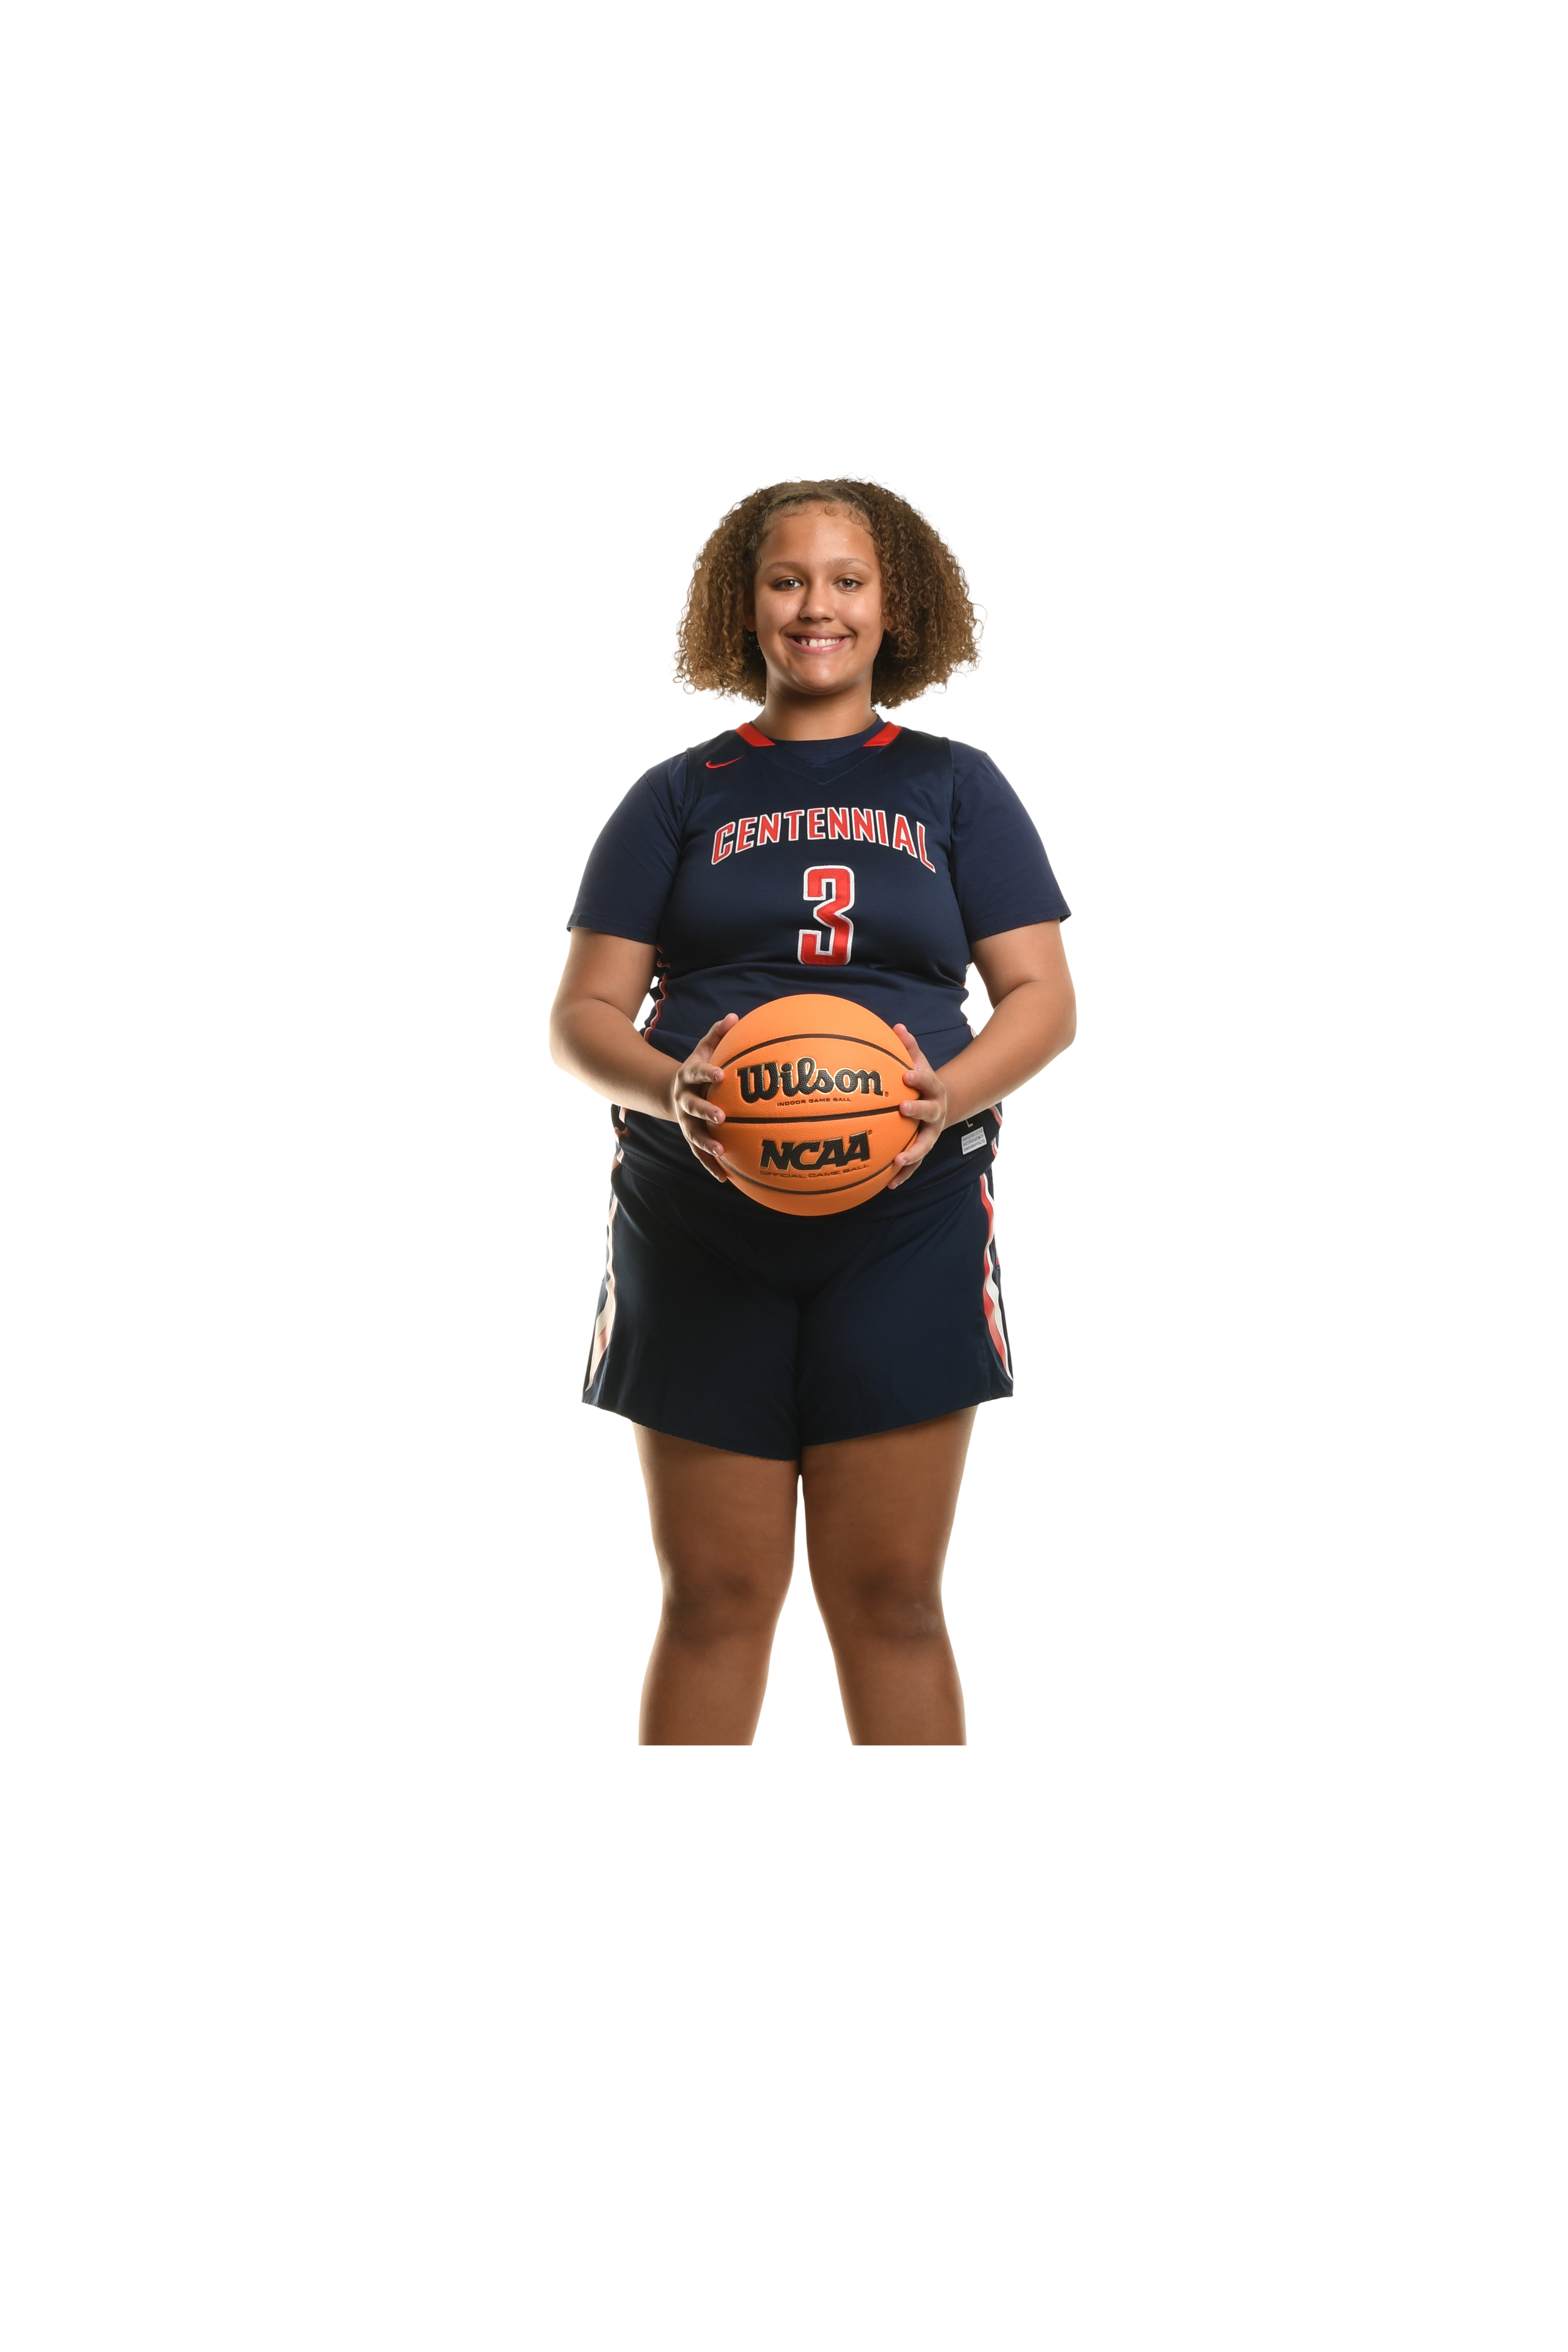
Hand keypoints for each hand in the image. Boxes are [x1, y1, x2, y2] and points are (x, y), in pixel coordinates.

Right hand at [668, 1013, 738, 1181]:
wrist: (672, 1093)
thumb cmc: (697, 1069)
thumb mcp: (703, 1050)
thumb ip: (717, 1035)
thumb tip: (734, 1017)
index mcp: (687, 1077)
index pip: (698, 1073)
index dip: (708, 1073)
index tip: (721, 1074)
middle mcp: (684, 1101)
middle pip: (693, 1107)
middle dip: (706, 1112)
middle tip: (722, 1117)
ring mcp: (686, 1122)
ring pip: (694, 1135)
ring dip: (707, 1145)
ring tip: (722, 1153)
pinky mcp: (691, 1137)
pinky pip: (699, 1154)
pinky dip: (711, 1166)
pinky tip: (725, 1177)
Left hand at [886, 1024, 947, 1189]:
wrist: (942, 1103)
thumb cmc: (921, 1081)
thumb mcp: (918, 1062)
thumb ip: (907, 1047)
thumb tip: (896, 1026)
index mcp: (933, 1089)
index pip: (927, 1081)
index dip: (918, 1078)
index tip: (906, 1074)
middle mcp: (936, 1112)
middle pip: (930, 1113)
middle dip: (918, 1111)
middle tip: (903, 1109)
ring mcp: (931, 1133)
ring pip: (924, 1144)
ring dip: (913, 1153)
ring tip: (898, 1160)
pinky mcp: (923, 1148)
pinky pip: (915, 1164)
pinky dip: (904, 1174)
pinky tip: (888, 1184)